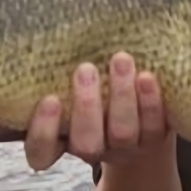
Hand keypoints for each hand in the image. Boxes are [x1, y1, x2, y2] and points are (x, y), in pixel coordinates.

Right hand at [23, 51, 172, 170]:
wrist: (140, 114)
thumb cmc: (91, 90)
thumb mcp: (67, 85)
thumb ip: (54, 75)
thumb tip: (36, 39)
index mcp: (61, 141)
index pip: (41, 151)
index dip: (43, 131)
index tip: (49, 99)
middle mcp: (92, 149)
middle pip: (86, 144)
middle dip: (86, 106)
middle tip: (85, 69)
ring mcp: (125, 149)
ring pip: (122, 133)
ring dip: (121, 96)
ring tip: (120, 60)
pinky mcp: (154, 140)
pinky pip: (153, 126)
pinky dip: (150, 102)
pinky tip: (147, 77)